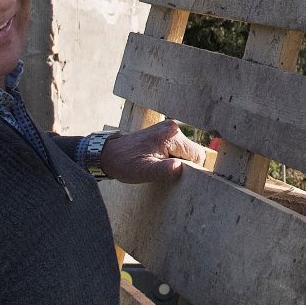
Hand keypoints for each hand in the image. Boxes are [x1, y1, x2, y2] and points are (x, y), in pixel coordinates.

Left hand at [98, 120, 212, 182]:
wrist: (108, 154)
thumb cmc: (124, 163)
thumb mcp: (143, 171)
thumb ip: (163, 170)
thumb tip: (179, 168)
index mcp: (171, 135)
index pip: (197, 155)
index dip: (190, 169)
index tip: (174, 175)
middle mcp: (172, 128)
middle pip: (192, 152)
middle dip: (183, 165)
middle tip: (163, 172)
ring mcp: (168, 129)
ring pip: (185, 152)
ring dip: (176, 162)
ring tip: (158, 167)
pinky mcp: (164, 133)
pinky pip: (177, 149)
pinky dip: (171, 158)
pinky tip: (158, 163)